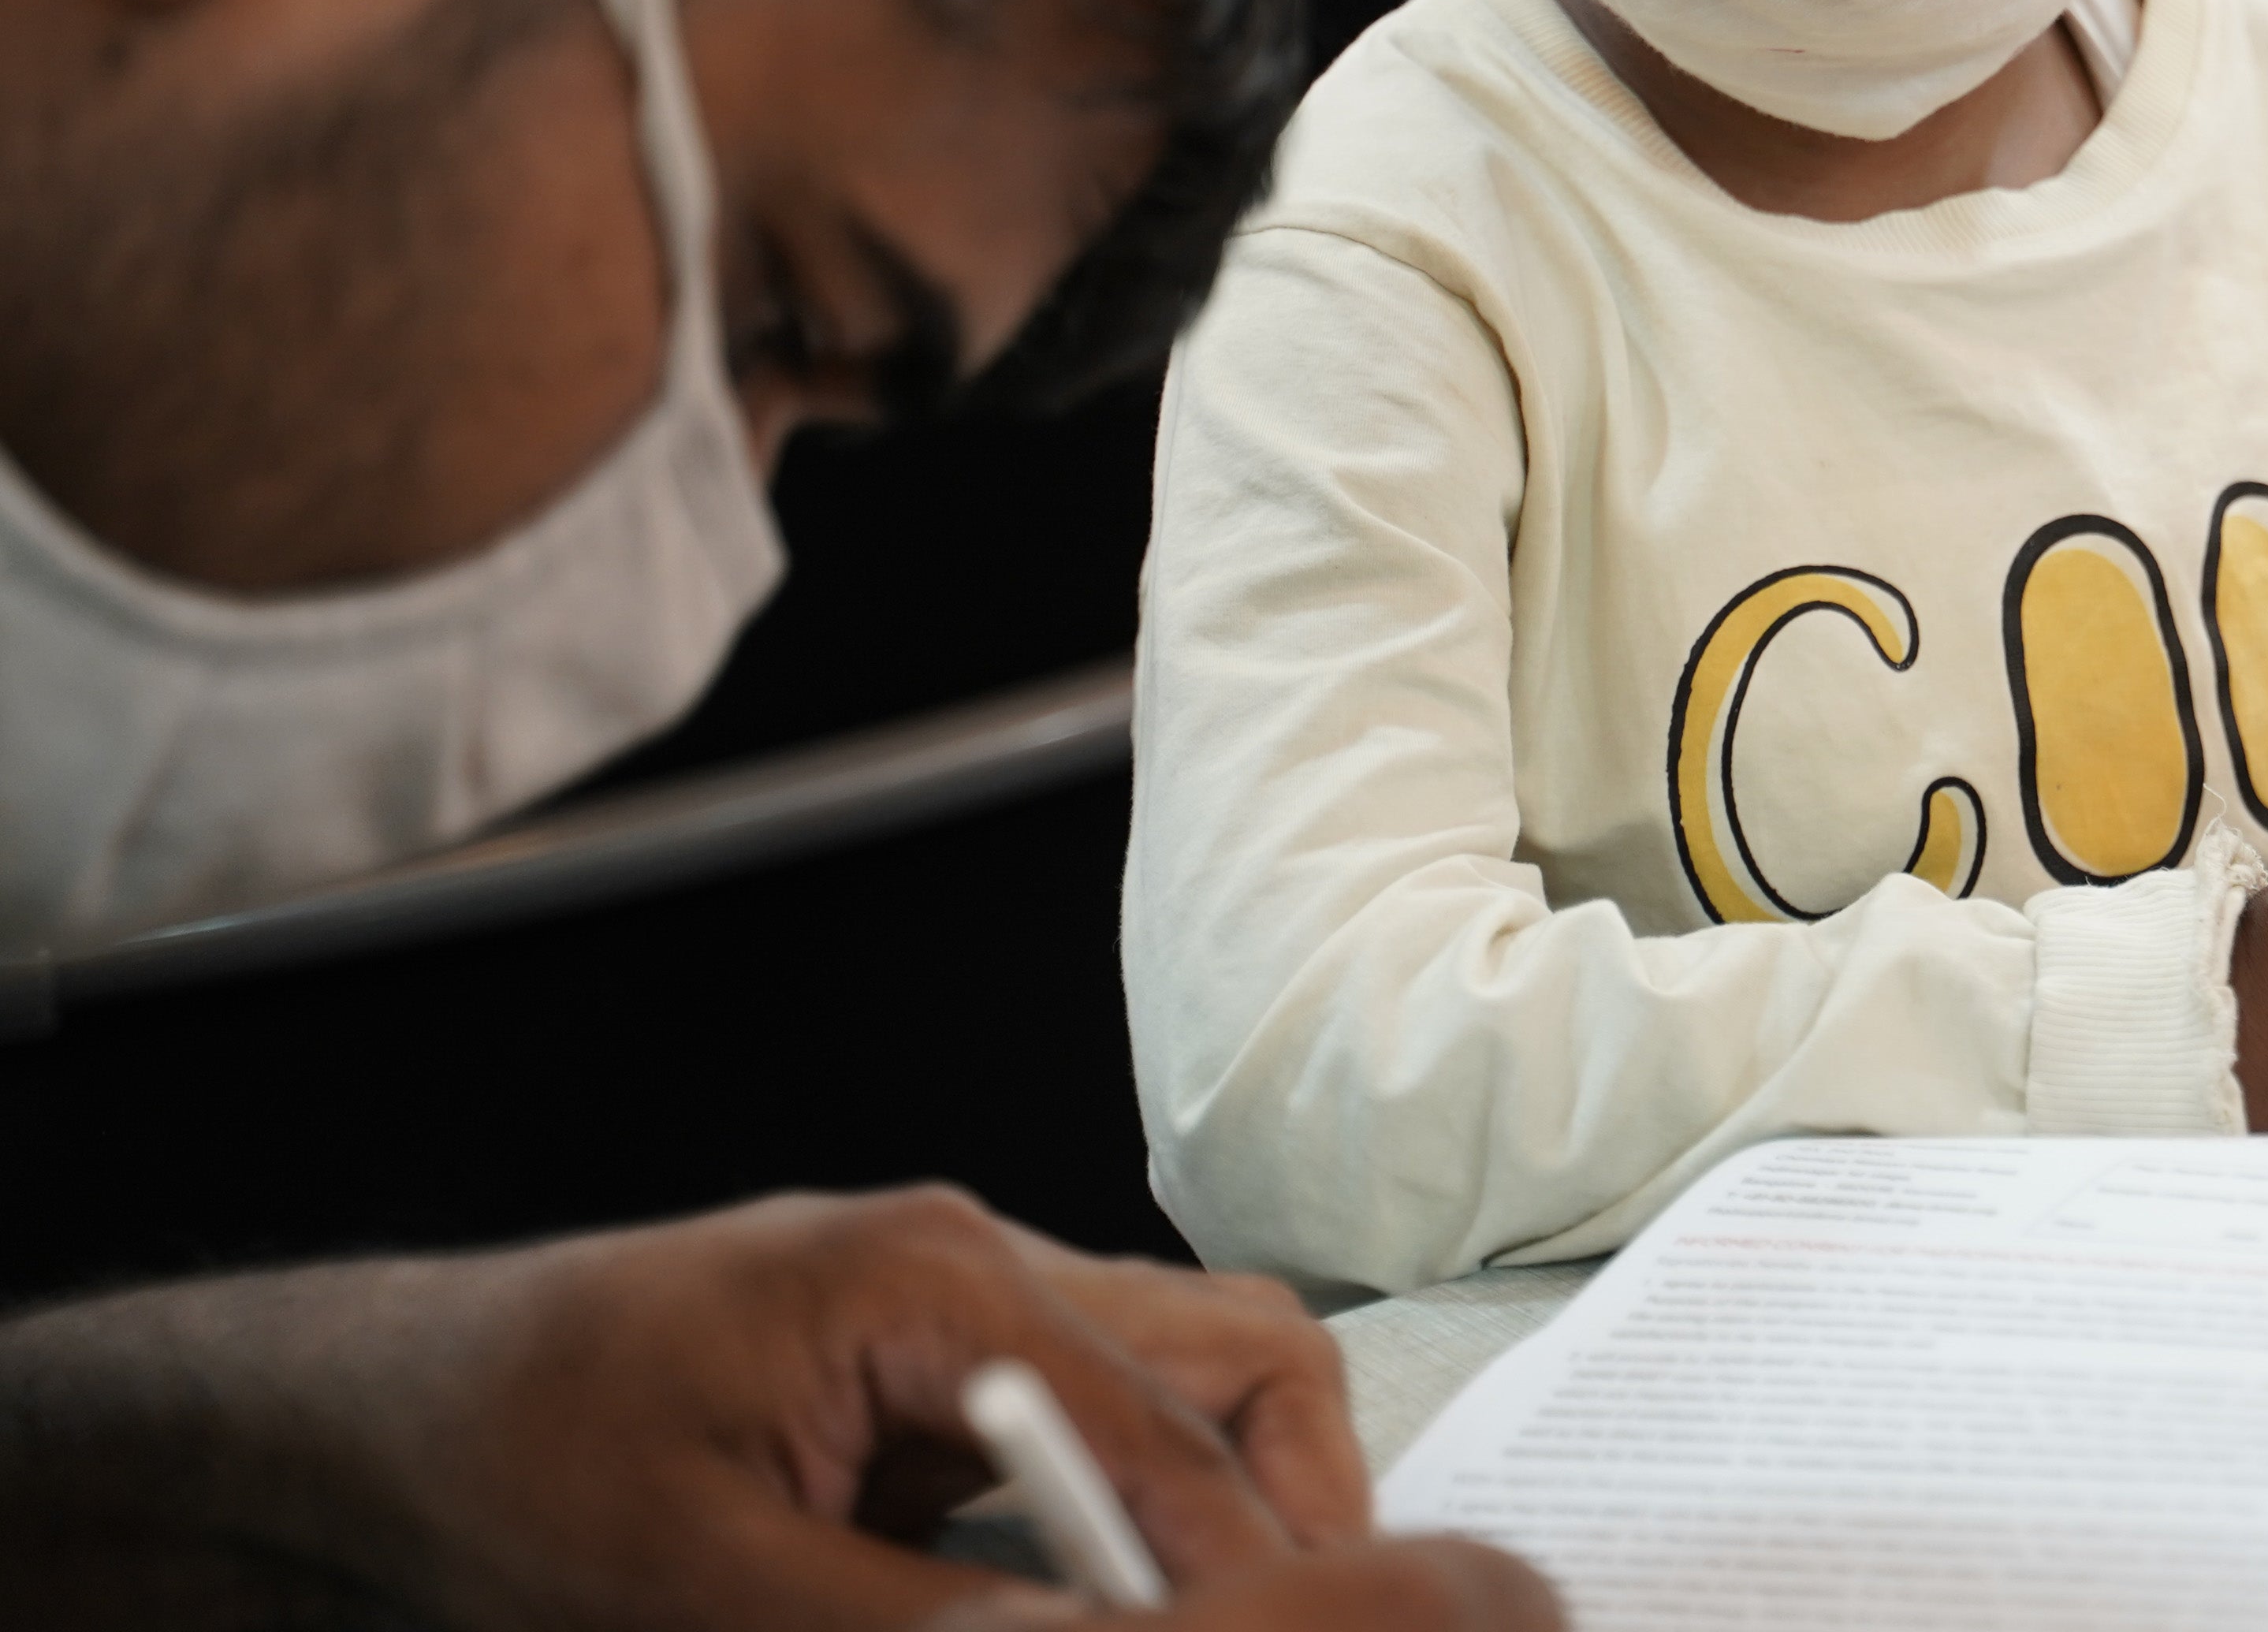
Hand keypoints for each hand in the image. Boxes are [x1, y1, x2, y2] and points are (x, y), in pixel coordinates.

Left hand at [0, 1186, 1548, 1628]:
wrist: (383, 1416)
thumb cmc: (507, 1463)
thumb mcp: (695, 1584)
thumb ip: (919, 1620)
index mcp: (933, 1278)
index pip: (1169, 1418)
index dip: (1241, 1560)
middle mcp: (977, 1263)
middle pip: (1233, 1349)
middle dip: (1293, 1499)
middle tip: (1294, 1628)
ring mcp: (963, 1306)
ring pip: (1191, 1371)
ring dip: (1226, 1501)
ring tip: (1218, 1621)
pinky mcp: (933, 1372)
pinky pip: (1102, 1415)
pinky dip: (1142, 1508)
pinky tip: (1105, 1600)